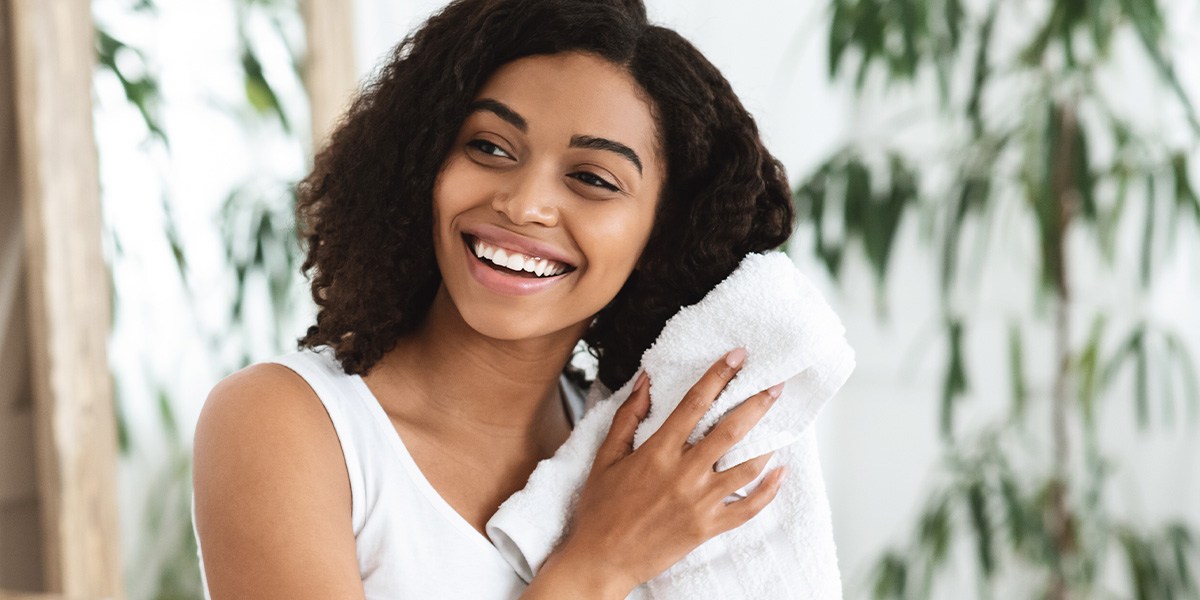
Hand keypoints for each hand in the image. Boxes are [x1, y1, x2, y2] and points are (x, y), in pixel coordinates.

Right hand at [547, 348, 786, 594]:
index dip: (719, 375)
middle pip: (731, 430)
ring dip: (768, 442)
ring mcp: (699, 502)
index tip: (737, 356)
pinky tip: (779, 472)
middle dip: (757, 403)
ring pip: (746, 466)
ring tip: (780, 425)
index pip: (695, 403)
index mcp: (658, 452)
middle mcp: (684, 474)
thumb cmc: (601, 509)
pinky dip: (769, 490)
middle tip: (776, 385)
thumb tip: (645, 380)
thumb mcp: (606, 457)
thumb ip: (628, 416)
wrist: (601, 560)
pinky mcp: (708, 527)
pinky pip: (749, 507)